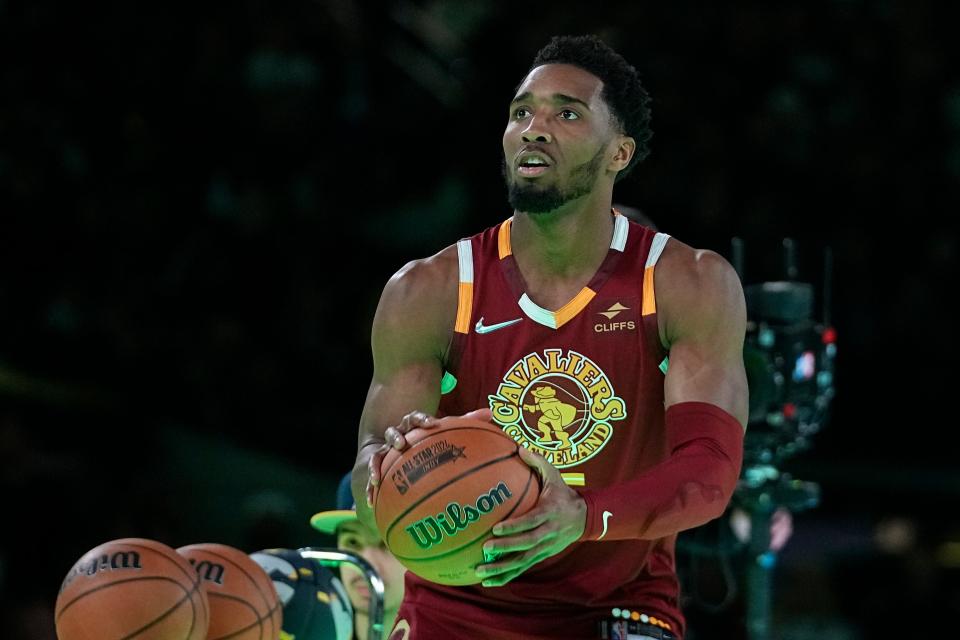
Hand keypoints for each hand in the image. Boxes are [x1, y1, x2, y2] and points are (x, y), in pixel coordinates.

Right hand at [365, 408, 491, 506]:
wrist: (406, 444)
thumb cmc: (432, 440)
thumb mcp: (446, 432)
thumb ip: (467, 422)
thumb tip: (492, 413)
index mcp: (414, 425)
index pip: (416, 418)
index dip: (422, 420)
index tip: (431, 424)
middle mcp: (398, 436)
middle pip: (393, 432)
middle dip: (395, 438)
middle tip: (400, 444)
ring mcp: (386, 451)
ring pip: (378, 455)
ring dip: (376, 465)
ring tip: (376, 478)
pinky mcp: (379, 465)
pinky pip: (373, 477)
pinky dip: (370, 489)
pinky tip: (370, 502)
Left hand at [474, 446, 585, 586]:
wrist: (585, 517)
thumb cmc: (563, 493)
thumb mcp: (554, 475)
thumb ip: (537, 462)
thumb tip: (518, 448)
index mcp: (549, 512)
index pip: (532, 521)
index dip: (515, 527)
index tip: (497, 528)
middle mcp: (548, 533)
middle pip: (527, 544)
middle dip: (506, 548)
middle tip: (485, 548)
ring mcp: (545, 548)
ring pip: (523, 561)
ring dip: (502, 569)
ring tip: (480, 572)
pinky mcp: (541, 556)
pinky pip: (522, 568)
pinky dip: (505, 576)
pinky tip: (488, 581)